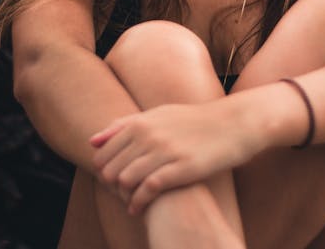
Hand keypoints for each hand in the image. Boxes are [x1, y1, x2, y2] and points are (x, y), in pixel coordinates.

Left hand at [89, 96, 265, 213]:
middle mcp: (149, 135)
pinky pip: (148, 189)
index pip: (103, 153)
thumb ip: (124, 126)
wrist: (231, 124)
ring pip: (126, 180)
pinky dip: (138, 203)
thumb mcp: (158, 115)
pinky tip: (138, 209)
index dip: (103, 170)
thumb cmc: (192, 121)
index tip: (111, 179)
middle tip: (119, 195)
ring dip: (123, 196)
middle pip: (111, 168)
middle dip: (110, 186)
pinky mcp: (181, 168)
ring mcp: (165, 151)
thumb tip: (93, 141)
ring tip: (129, 201)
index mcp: (141, 122)